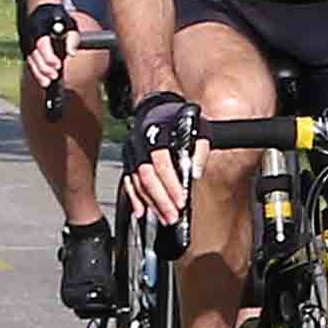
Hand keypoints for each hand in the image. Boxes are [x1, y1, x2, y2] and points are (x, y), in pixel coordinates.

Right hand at [20, 0, 76, 90]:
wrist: (41, 10)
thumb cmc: (58, 18)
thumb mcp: (69, 24)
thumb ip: (72, 38)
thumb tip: (72, 53)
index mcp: (40, 27)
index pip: (42, 44)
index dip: (49, 56)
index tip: (58, 65)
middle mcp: (30, 35)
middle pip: (35, 54)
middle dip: (44, 67)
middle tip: (54, 76)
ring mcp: (26, 41)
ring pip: (30, 60)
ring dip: (38, 73)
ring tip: (47, 82)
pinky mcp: (25, 48)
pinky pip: (29, 61)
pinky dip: (36, 72)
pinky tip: (43, 80)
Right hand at [124, 87, 203, 228]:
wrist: (159, 109)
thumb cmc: (180, 120)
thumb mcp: (197, 129)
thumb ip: (199, 150)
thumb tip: (196, 173)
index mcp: (156, 134)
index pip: (161, 164)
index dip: (170, 184)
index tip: (181, 201)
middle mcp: (139, 144)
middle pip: (147, 177)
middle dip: (160, 200)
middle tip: (173, 216)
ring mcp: (131, 153)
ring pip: (137, 183)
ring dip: (151, 203)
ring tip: (164, 218)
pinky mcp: (128, 161)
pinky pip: (128, 182)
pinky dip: (134, 199)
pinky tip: (141, 212)